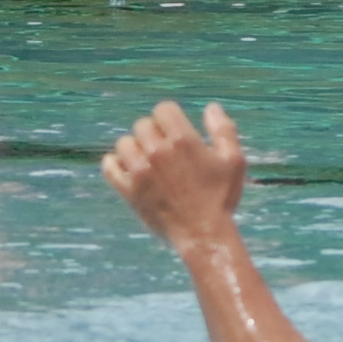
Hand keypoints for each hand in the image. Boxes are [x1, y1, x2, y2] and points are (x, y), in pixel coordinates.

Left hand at [102, 99, 248, 253]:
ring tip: (147, 160)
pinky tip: (127, 168)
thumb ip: (223, 130)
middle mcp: (158, 151)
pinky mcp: (129, 191)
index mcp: (183, 140)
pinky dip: (115, 164)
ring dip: (134, 148)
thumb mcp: (233, 161)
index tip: (174, 131)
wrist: (204, 234)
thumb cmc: (220, 197)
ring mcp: (141, 171)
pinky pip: (109, 167)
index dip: (170, 118)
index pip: (163, 109)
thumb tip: (211, 107)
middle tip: (164, 150)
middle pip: (142, 125)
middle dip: (154, 133)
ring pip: (124, 143)